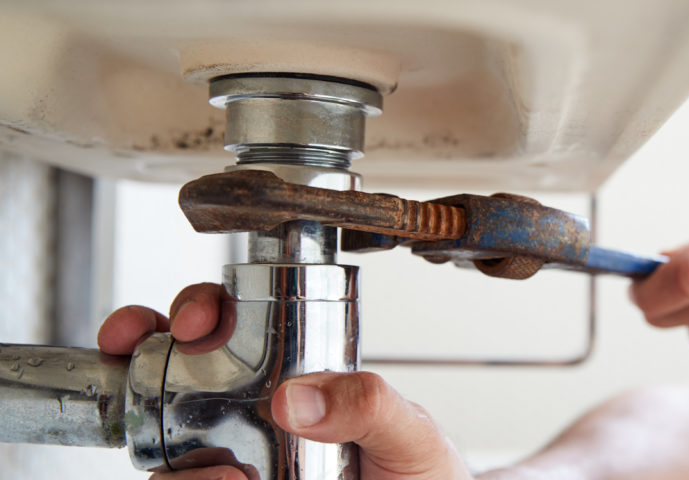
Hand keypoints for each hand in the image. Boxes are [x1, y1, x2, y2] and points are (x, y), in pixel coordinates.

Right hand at [98, 284, 473, 479]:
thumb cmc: (422, 473)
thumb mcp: (408, 430)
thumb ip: (369, 404)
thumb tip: (297, 397)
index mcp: (295, 379)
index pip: (233, 326)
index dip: (199, 309)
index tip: (195, 318)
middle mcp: (253, 418)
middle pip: (172, 374)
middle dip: (141, 353)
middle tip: (142, 349)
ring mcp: (235, 464)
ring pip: (163, 447)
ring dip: (168, 449)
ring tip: (226, 473)